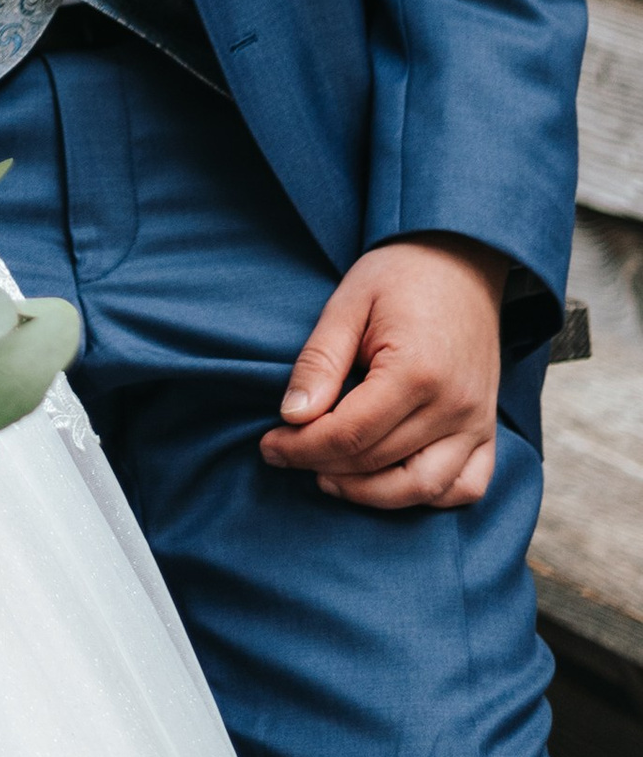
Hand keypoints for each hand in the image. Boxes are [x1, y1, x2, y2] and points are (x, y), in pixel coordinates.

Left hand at [258, 233, 507, 510]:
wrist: (461, 260)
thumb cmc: (400, 275)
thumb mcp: (346, 303)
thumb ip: (319, 362)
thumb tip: (291, 416)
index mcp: (417, 372)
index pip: (350, 435)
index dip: (302, 448)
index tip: (269, 445)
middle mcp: (455, 406)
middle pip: (378, 463)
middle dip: (322, 466)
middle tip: (285, 453)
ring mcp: (478, 422)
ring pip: (422, 488)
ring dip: (369, 493)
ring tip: (327, 477)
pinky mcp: (487, 428)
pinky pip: (466, 485)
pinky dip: (429, 496)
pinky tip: (388, 483)